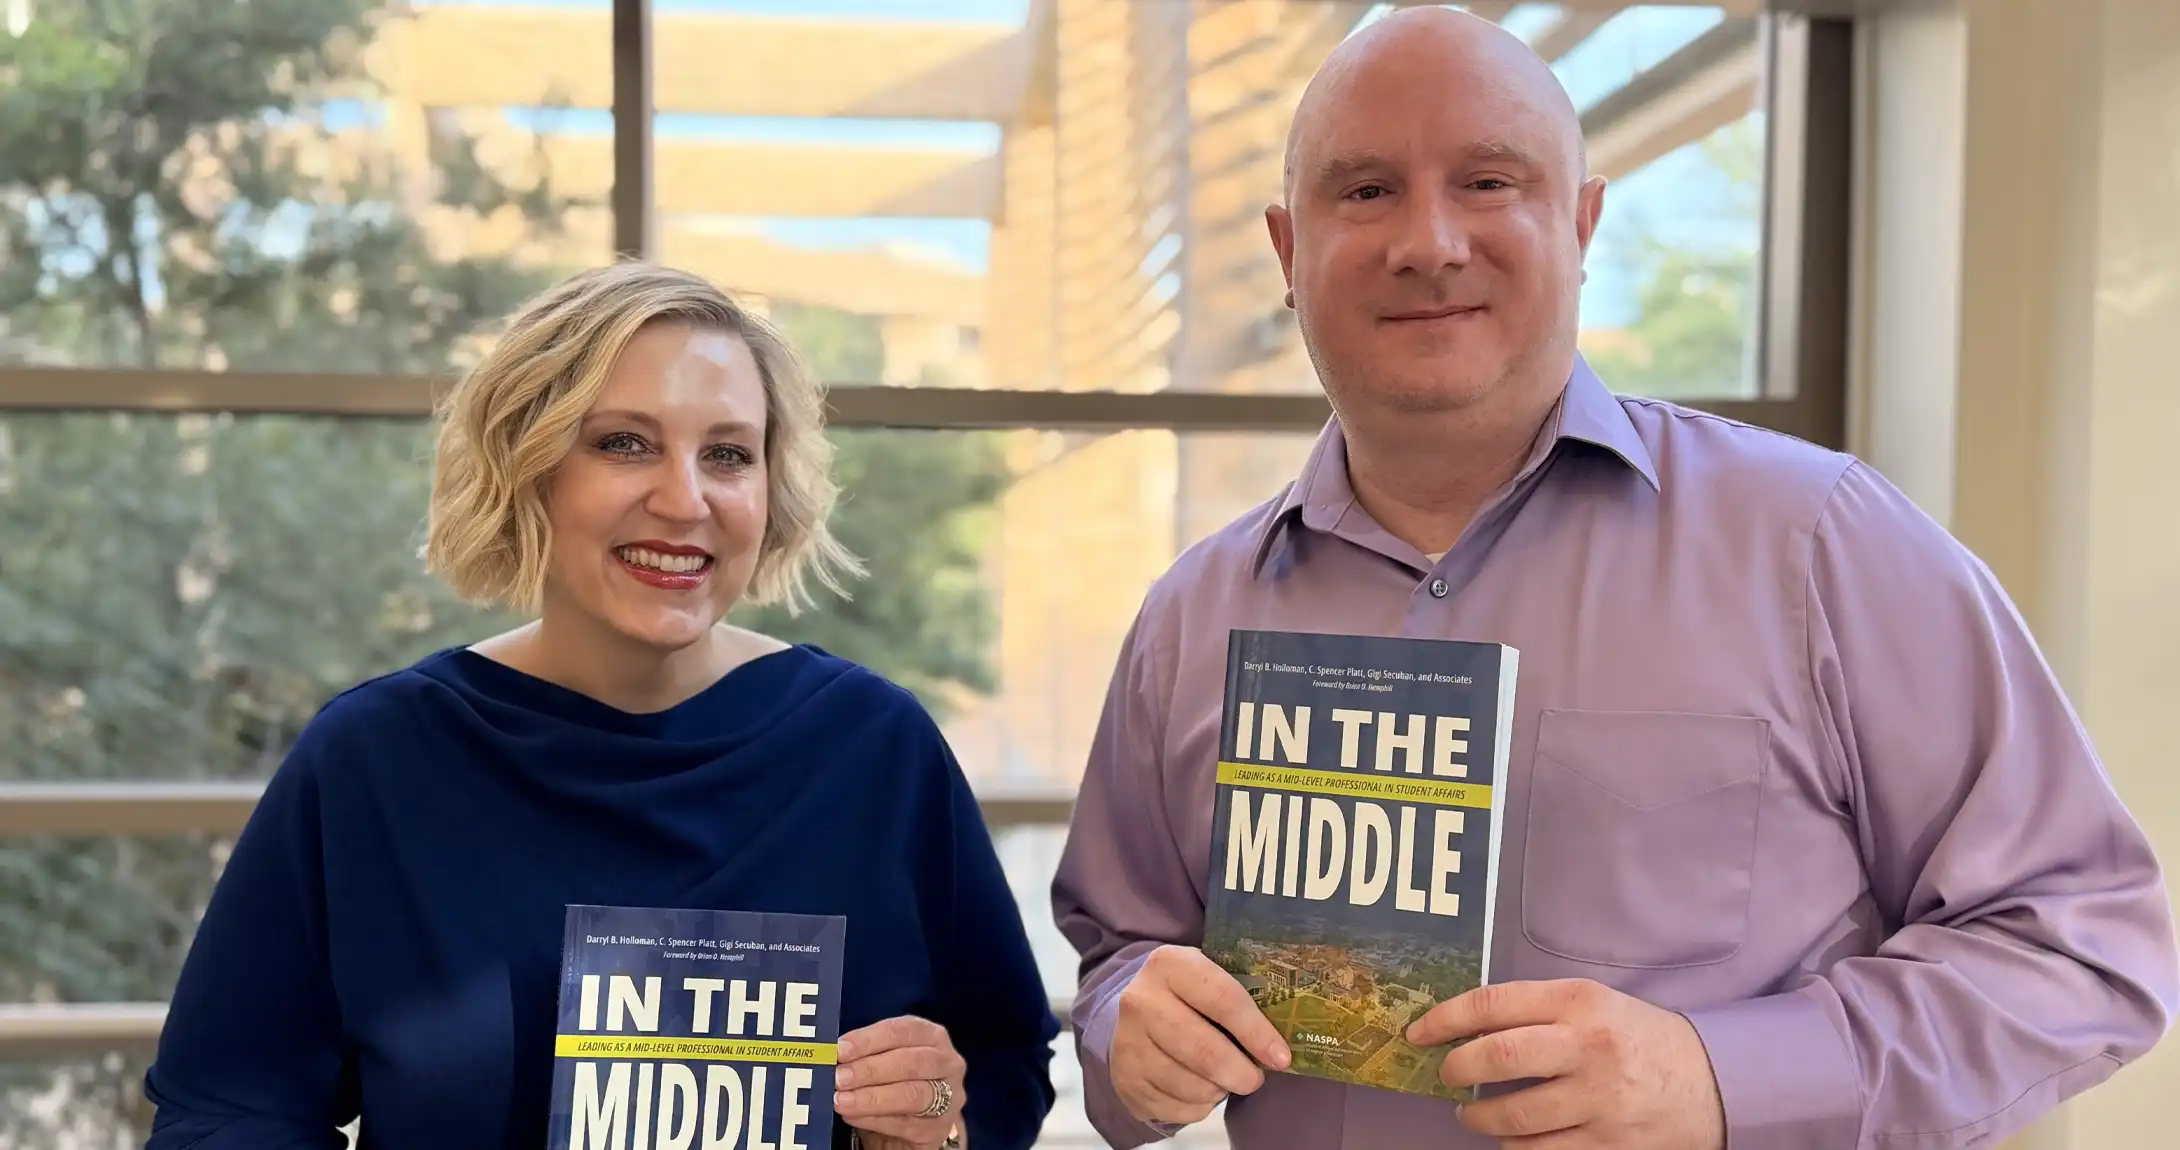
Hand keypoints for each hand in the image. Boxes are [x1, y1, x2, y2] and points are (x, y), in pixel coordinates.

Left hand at [834, 1015, 964, 1149]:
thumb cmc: (893, 1083)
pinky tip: (852, 1116)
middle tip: (838, 1077)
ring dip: (872, 1097)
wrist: (908, 1127)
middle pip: (911, 1062)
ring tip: (841, 1100)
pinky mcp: (938, 1129)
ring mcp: (949, 1097)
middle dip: (870, 1069)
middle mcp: (948, 1063)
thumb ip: (865, 1054)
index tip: (840, 1049)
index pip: (904, 1030)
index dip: (870, 1039)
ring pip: (912, 1094)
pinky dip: (874, 1119)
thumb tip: (834, 1054)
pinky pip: (905, 1124)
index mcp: (933, 1036)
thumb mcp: (882, 1061)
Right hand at [1108, 945, 1291, 1126]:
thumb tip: (1285, 1040)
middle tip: (1255, 1079)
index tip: (1281, 1057)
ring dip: (1219, 1090)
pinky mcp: (1126, 1080)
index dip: (1257, 1032)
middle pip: (1205, 1051)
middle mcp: (1141, 1001)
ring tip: (1224, 1078)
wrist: (1133, 1014)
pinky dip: (1198, 1106)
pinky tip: (1199, 1089)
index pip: (1223, 999)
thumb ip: (1242, 997)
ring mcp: (1127, 1043)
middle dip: (1241, 1073)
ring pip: (1191, 1085)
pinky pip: (1176, 1108)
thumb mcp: (1207, 978)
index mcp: (1169, 965)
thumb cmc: (1188, 997)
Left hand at [1405, 979, 1725, 1148]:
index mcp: (1580, 1002)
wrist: (1713, 1082)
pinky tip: (1511, 1137)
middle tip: (1446, 1075)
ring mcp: (1600, 1101)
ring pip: (1513, 1116)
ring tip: (1471, 1114)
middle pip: (1497, 1058)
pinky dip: (1515, 1146)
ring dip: (1478, 1117)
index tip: (1419, 1033)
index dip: (1445, 1018)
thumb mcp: (1595, 1003)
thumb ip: (1537, 1010)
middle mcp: (1588, 1048)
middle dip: (1456, 1069)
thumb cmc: (1638, 1038)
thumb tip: (1465, 1025)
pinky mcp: (1609, 1145)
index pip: (1494, 1003)